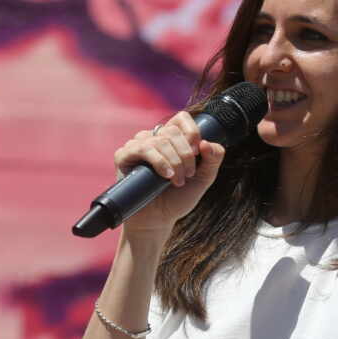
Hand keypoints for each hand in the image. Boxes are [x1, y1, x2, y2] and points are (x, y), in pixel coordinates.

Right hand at [113, 111, 225, 237]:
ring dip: (174, 161)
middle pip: (172, 131)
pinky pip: (142, 148)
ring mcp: (137, 146)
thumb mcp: (203, 179)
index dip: (192, 131)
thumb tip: (207, 142)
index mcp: (171, 138)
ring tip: (177, 181)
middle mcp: (153, 138)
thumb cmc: (178, 198)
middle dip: (185, 155)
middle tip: (188, 175)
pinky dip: (159, 161)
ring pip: (159, 140)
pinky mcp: (124, 156)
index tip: (197, 152)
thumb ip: (213, 159)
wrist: (158, 220)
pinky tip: (165, 176)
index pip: (181, 118)